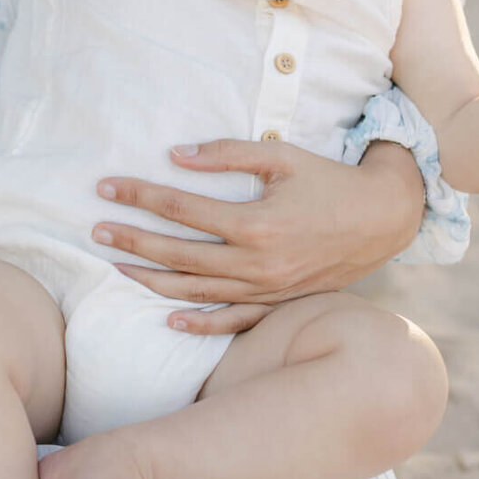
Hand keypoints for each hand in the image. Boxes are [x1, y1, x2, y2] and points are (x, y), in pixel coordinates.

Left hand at [92, 138, 424, 334]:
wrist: (382, 219)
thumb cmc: (328, 180)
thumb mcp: (281, 155)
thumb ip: (228, 154)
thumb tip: (176, 155)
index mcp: (255, 223)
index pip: (181, 208)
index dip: (139, 196)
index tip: (105, 188)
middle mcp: (257, 262)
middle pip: (178, 254)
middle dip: (132, 242)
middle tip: (96, 230)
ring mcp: (267, 289)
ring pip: (196, 291)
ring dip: (152, 281)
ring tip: (116, 268)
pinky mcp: (279, 304)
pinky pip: (233, 321)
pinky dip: (200, 324)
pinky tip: (169, 320)